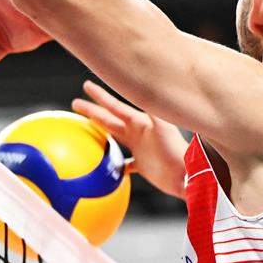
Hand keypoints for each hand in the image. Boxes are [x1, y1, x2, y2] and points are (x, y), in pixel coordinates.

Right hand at [72, 80, 189, 198]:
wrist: (187, 176)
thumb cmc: (177, 152)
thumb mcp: (164, 127)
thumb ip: (153, 108)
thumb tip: (143, 86)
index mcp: (141, 123)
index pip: (115, 107)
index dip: (101, 97)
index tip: (86, 86)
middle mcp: (139, 134)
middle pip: (110, 120)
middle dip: (93, 111)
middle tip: (75, 104)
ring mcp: (140, 149)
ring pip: (115, 138)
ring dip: (101, 132)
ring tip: (86, 128)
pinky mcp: (143, 166)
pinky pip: (123, 163)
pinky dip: (113, 163)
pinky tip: (105, 165)